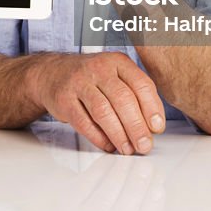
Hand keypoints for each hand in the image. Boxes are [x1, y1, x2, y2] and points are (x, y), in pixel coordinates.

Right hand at [30, 52, 165, 154]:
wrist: (52, 73)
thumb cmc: (92, 78)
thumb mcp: (116, 75)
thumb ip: (135, 95)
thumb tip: (153, 126)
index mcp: (118, 61)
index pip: (141, 84)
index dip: (152, 108)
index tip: (157, 128)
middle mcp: (98, 68)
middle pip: (123, 99)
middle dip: (136, 126)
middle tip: (144, 145)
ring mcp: (79, 82)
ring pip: (103, 111)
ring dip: (118, 135)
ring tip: (128, 149)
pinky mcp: (64, 99)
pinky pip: (83, 122)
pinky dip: (98, 137)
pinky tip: (108, 145)